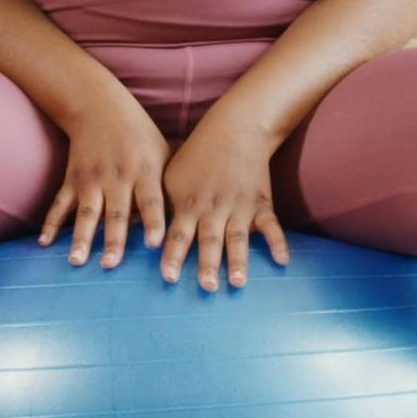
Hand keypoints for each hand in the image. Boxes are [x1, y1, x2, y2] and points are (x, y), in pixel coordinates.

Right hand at [36, 94, 167, 266]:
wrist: (99, 106)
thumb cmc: (140, 135)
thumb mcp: (162, 153)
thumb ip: (168, 187)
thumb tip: (181, 225)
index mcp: (144, 171)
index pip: (151, 200)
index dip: (153, 222)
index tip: (155, 245)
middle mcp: (118, 177)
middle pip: (116, 213)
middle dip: (113, 240)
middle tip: (111, 265)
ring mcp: (92, 178)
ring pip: (86, 212)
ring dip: (80, 238)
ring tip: (76, 261)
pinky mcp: (72, 179)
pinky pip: (60, 204)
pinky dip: (51, 223)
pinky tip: (44, 243)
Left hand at [157, 117, 292, 290]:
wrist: (235, 130)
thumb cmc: (196, 156)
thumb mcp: (169, 176)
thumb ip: (158, 207)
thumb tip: (134, 231)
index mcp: (188, 203)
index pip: (178, 234)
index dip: (173, 255)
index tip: (168, 277)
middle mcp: (214, 208)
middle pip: (209, 239)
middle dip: (208, 264)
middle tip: (207, 287)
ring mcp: (239, 207)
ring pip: (238, 237)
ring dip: (239, 260)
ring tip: (238, 283)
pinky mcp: (261, 204)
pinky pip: (271, 226)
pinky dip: (278, 242)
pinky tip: (282, 261)